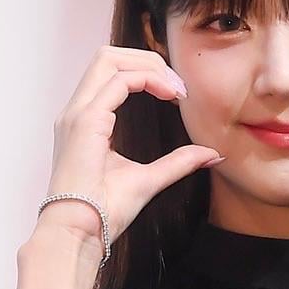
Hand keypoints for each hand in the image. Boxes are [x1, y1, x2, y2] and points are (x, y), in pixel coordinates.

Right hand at [34, 44, 222, 246]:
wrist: (80, 233)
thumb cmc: (105, 213)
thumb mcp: (150, 179)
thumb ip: (178, 162)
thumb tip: (212, 154)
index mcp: (86, 121)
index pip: (112, 73)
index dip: (148, 73)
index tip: (179, 94)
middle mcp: (76, 111)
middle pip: (107, 55)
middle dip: (148, 60)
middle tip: (179, 85)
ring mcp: (77, 113)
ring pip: (108, 58)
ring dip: (148, 65)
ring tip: (176, 88)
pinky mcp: (85, 121)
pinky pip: (117, 81)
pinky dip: (146, 80)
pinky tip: (169, 95)